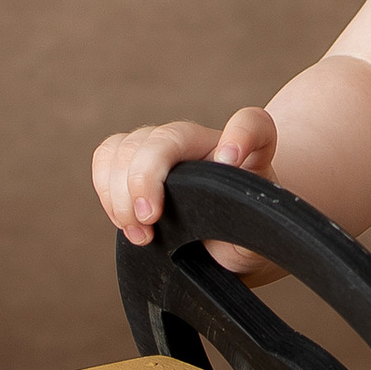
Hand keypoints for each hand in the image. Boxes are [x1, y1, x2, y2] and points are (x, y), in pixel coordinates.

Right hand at [92, 109, 276, 249]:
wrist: (224, 245)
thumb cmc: (246, 235)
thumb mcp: (265, 232)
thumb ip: (261, 217)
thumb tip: (226, 182)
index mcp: (246, 154)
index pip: (253, 124)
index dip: (241, 135)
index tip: (230, 161)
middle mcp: (202, 144)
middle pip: (165, 137)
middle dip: (143, 178)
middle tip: (148, 222)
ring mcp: (166, 150)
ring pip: (127, 145)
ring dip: (120, 190)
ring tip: (139, 233)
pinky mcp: (136, 163)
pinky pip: (106, 156)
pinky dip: (105, 189)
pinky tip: (124, 221)